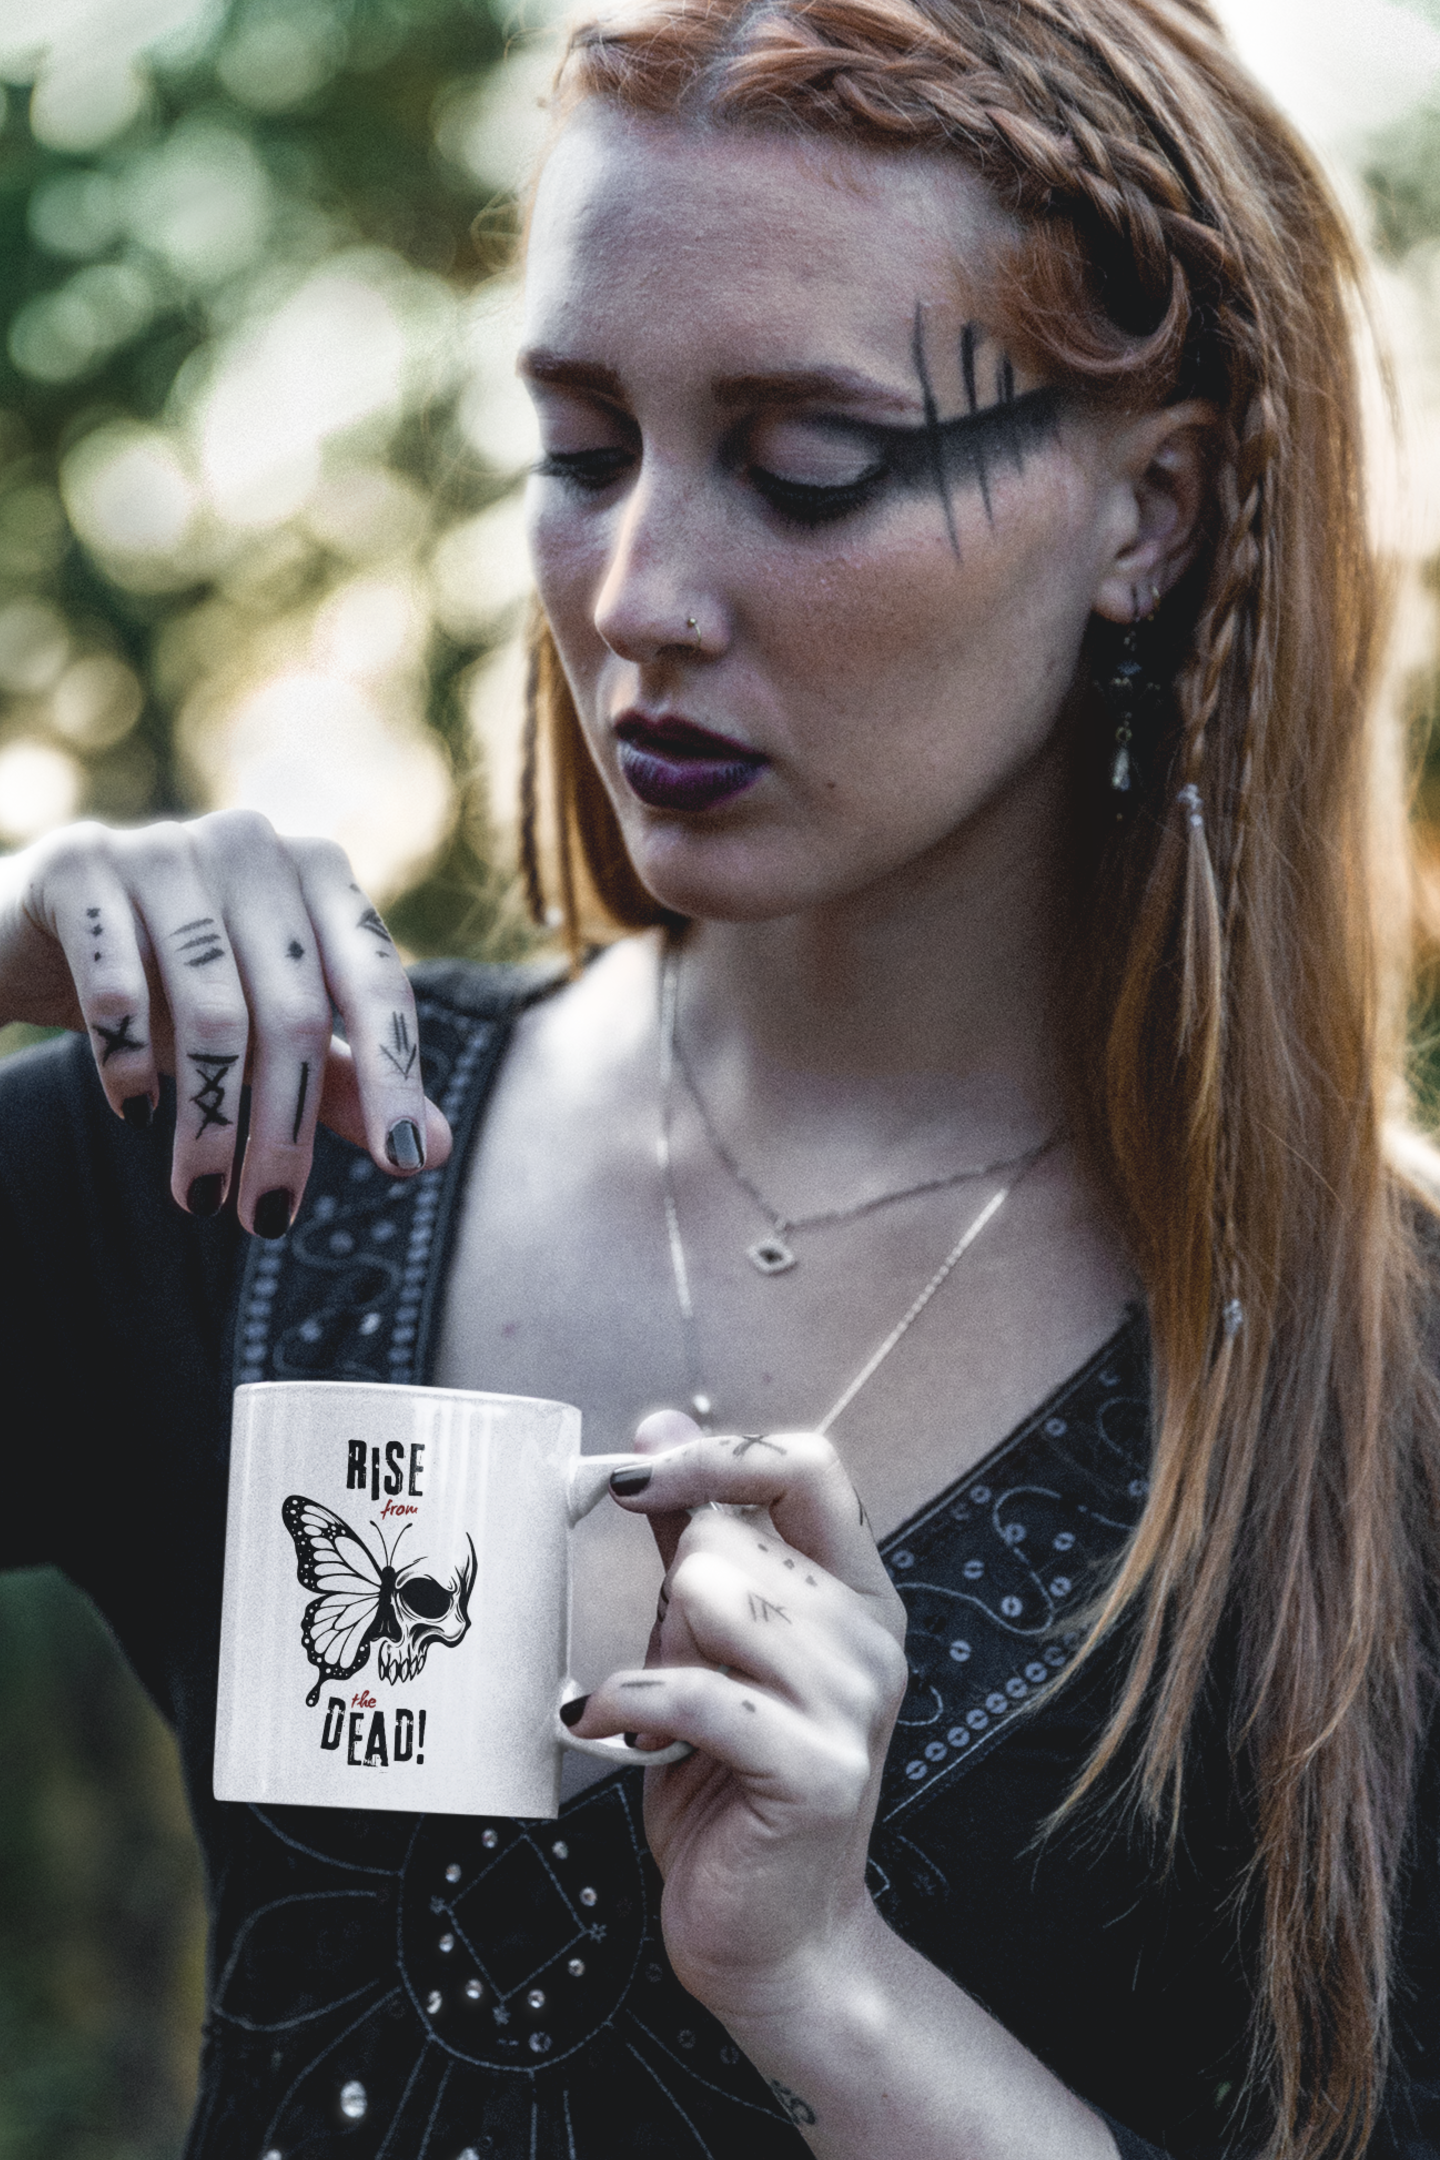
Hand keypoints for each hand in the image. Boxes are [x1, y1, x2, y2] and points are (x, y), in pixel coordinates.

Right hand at [0, 812, 451, 1232]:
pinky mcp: (82, 865)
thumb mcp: (266, 1031)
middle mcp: (254, 845)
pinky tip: (136, 1113)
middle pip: (295, 1013)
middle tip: (267, 1219)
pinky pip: (118, 985)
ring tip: (201, 1196)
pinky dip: (129, 1063)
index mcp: (319, 873)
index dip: (394, 1073)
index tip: (402, 1165)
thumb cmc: (177, 981)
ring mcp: (166, 847)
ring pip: (211, 1012)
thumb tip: (432, 1151)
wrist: (42, 927)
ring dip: (208, 1121)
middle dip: (285, 1131)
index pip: (376, 980)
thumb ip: (345, 1079)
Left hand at [565, 1413, 908, 2020]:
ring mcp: (853, 1706)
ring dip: (657, 1655)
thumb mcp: (712, 1646)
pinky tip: (613, 1728)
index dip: (719, 1455)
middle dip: (671, 1604)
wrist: (774, 1940)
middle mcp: (871, 1641)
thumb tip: (655, 1428)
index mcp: (857, 1595)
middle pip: (734, 1542)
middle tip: (673, 1672)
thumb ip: (696, 1537)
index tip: (639, 1478)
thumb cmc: (732, 1787)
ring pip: (714, 1602)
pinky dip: (631, 1706)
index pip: (809, 1465)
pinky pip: (694, 1693)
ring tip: (662, 1712)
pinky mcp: (816, 1770)